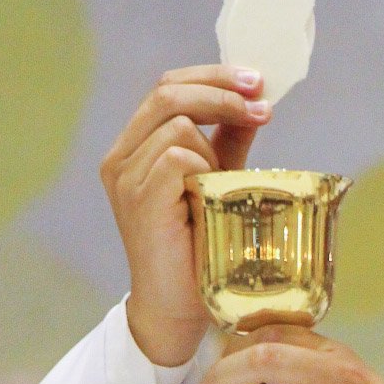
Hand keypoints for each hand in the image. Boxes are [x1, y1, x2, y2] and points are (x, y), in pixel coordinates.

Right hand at [101, 66, 270, 367]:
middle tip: (263, 104)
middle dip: (222, 91)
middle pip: (169, 92)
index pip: (168, 87)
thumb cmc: (199, 247)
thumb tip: (256, 100)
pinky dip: (204, 169)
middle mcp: (120, 157)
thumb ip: (228, 139)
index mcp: (134, 146)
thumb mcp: (218, 180)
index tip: (258, 82)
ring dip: (214, 149)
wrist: (179, 306)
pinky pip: (178, 156)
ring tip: (222, 187)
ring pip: (179, 126)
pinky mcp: (138, 197)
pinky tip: (210, 198)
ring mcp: (124, 177)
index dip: (213, 76)